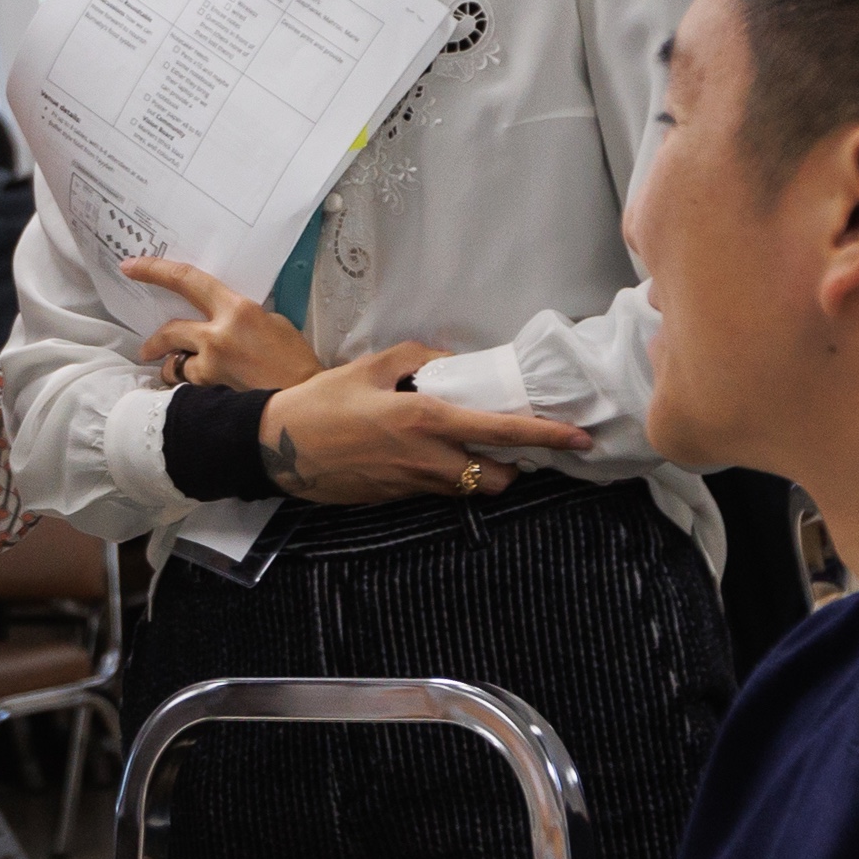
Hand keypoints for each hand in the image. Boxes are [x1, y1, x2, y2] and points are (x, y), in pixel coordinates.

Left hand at [122, 257, 320, 390]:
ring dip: (177, 370)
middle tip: (146, 349)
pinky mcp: (208, 394)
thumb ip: (242, 318)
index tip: (131, 267)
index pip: (186, 280)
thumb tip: (222, 321)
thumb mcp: (276, 325)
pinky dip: (191, 391)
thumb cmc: (297, 364)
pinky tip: (206, 397)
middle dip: (154, 341)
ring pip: (175, 365)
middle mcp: (217, 335)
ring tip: (189, 380)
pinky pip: (188, 388)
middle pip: (169, 330)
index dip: (154, 271)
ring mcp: (211, 367)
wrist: (303, 407)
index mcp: (238, 310)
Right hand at [252, 345, 589, 504]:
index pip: (502, 432)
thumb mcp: (370, 367)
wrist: (279, 448)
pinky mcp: (397, 499)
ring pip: (470, 489)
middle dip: (513, 466)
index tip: (579, 437)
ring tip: (467, 446)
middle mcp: (427, 459)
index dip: (547, 436)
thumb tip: (451, 362)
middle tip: (510, 443)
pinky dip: (447, 475)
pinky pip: (438, 491)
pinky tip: (427, 453)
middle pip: (498, 478)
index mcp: (426, 420)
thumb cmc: (322, 402)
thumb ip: (419, 359)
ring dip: (480, 472)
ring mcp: (413, 485)